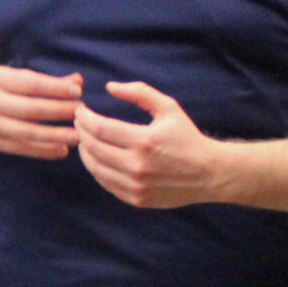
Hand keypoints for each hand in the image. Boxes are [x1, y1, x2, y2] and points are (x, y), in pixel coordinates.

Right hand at [0, 66, 82, 159]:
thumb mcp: (7, 76)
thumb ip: (41, 80)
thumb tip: (77, 81)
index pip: (31, 84)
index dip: (56, 88)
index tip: (77, 91)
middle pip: (32, 110)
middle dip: (60, 111)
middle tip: (82, 113)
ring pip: (28, 133)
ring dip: (56, 136)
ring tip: (78, 136)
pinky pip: (21, 149)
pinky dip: (43, 151)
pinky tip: (61, 150)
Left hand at [73, 80, 225, 208]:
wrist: (209, 173)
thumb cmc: (187, 137)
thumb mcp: (168, 108)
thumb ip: (139, 93)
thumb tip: (109, 87)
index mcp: (144, 141)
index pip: (100, 129)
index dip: (84, 118)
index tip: (79, 110)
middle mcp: (137, 166)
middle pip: (93, 148)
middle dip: (81, 132)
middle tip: (78, 123)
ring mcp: (136, 186)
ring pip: (95, 169)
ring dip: (84, 152)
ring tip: (84, 139)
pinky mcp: (136, 199)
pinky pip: (106, 183)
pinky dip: (97, 169)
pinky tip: (97, 158)